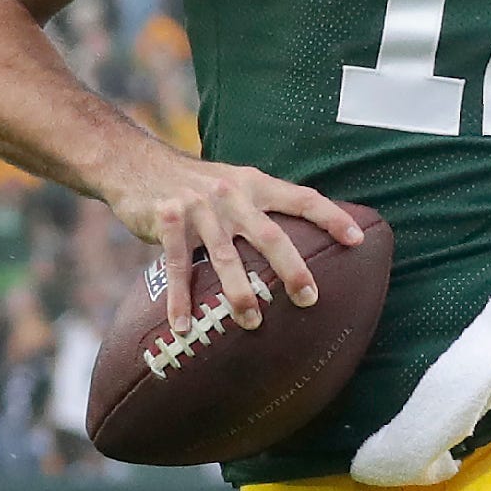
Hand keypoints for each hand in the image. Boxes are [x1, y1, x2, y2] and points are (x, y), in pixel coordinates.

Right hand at [97, 149, 364, 333]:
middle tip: (310, 299)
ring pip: (225, 257)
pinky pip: (177, 268)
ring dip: (239, 293)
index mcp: (255, 184)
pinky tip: (183, 327)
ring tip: (253, 322)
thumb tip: (307, 240)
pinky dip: (179, 300)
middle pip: (270, 235)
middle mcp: (231, 194)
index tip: (357, 240)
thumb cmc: (196, 183)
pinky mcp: (166, 222)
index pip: (303, 198)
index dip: (331, 217)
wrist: (134, 162)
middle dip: (292, 269)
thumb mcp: (235, 182)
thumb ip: (264, 206)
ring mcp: (198, 209)